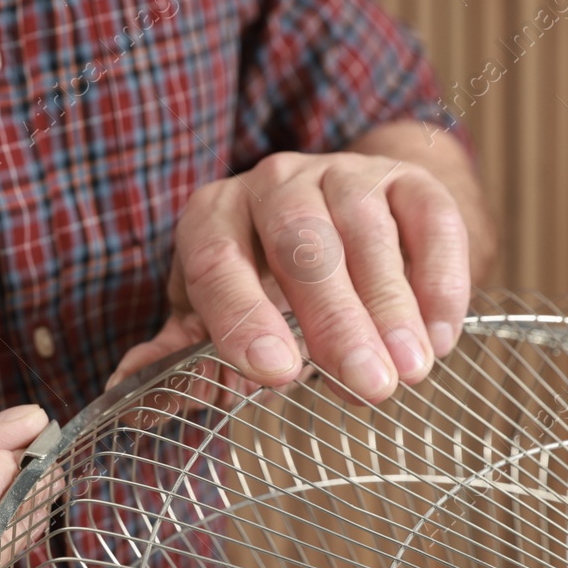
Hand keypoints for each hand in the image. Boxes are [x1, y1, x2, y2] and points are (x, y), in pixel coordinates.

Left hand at [108, 148, 473, 401]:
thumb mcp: (211, 315)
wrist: (337, 220)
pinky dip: (440, 278)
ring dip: (392, 307)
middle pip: (301, 246)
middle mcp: (273, 183)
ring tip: (410, 371)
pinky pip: (429, 219)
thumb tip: (126, 391)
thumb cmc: (263, 284)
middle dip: (335, 320)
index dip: (243, 318)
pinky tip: (441, 337)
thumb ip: (177, 355)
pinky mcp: (406, 181)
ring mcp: (343, 175)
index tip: (273, 373)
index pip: (218, 263)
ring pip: (368, 233)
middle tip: (366, 384)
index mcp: (213, 217)